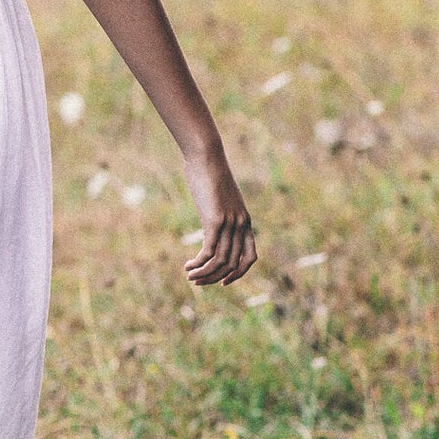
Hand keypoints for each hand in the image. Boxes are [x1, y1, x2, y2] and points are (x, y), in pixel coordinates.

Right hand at [182, 146, 256, 285]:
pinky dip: (199, 263)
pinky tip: (188, 266)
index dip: (238, 274)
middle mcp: (241, 225)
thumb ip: (220, 213)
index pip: (250, 258)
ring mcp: (229, 223)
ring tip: (189, 275)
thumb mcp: (219, 199)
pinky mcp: (215, 220)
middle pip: (232, 264)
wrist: (207, 156)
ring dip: (204, 273)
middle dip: (214, 277)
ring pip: (220, 261)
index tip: (222, 281)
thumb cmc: (210, 174)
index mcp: (245, 221)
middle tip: (197, 281)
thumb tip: (212, 221)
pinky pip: (209, 251)